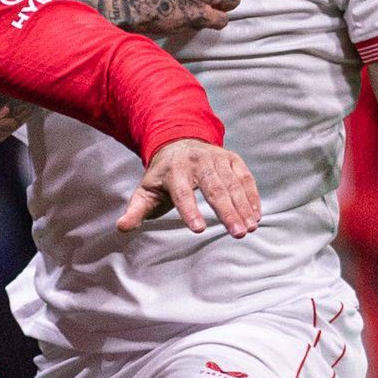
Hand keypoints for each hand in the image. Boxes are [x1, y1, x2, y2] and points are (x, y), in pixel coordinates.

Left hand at [117, 137, 260, 236]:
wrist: (178, 143)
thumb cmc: (162, 177)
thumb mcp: (145, 192)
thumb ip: (135, 211)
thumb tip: (121, 228)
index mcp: (174, 170)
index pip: (182, 193)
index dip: (189, 210)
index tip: (198, 230)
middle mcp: (197, 162)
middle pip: (214, 189)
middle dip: (227, 212)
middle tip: (238, 234)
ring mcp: (216, 158)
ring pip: (233, 183)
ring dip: (243, 207)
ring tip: (250, 228)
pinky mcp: (231, 158)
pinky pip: (244, 177)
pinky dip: (252, 196)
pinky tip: (256, 215)